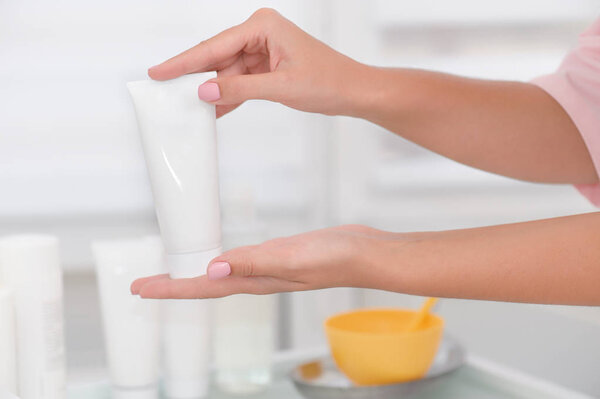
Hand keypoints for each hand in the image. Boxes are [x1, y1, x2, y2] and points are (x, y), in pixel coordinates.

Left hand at [130, 225, 402, 298]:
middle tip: (145, 284)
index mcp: (255, 280)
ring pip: (220, 275)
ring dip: (194, 276)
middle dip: (173, 285)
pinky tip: (220, 254)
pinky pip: (238, 261)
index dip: (170, 289)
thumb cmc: (335, 257)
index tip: (140, 289)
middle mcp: (256, 278)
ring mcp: (267, 269)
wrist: (366, 253)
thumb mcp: (291, 257)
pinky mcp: (277, 257)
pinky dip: (220, 260)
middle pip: (205, 286)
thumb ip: (253, 262)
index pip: (203, 287)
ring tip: (174, 271)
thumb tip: (212, 269)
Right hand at [148, 8, 368, 117]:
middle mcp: (260, 33)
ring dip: (212, 91)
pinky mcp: (266, 66)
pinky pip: (240, 81)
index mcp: (263, 26)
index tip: (159, 72)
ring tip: (185, 107)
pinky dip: (229, 96)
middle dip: (194, 77)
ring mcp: (262, 50)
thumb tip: (205, 93)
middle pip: (216, 58)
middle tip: (164, 92)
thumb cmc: (329, 81)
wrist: (354, 91)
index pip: (214, 46)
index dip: (184, 62)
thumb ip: (240, 90)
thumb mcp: (281, 87)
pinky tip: (213, 110)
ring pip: (226, 72)